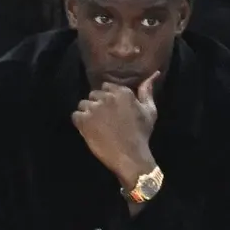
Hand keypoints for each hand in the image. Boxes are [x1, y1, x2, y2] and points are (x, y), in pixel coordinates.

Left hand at [71, 74, 160, 188]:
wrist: (131, 157)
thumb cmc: (141, 135)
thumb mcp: (149, 111)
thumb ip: (147, 91)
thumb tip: (154, 73)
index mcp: (122, 92)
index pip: (106, 86)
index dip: (108, 99)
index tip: (112, 111)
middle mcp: (106, 97)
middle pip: (94, 94)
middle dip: (97, 105)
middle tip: (105, 120)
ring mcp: (94, 109)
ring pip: (83, 104)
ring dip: (88, 114)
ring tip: (97, 126)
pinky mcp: (83, 121)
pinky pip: (75, 115)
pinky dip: (80, 123)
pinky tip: (89, 130)